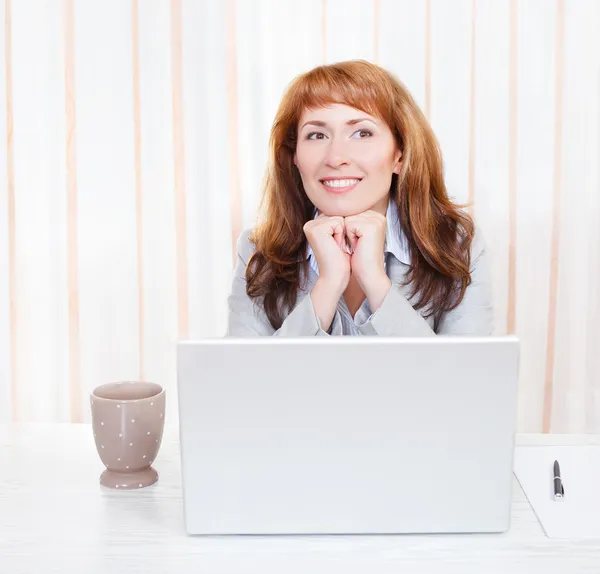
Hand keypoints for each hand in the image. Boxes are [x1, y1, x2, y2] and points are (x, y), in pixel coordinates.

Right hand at [303, 215, 351, 331]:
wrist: (335, 277)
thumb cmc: (341, 261)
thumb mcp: (341, 237)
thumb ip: (340, 222)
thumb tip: (352, 207)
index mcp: (315, 224)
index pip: (338, 214)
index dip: (344, 228)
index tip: (339, 244)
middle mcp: (310, 224)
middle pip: (339, 213)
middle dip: (344, 230)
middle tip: (338, 247)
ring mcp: (311, 226)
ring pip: (340, 217)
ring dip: (344, 233)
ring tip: (337, 247)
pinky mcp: (317, 229)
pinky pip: (339, 221)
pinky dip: (342, 234)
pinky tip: (335, 246)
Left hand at [344, 210, 391, 309]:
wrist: (369, 275)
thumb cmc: (360, 258)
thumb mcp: (354, 235)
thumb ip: (349, 221)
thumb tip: (330, 210)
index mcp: (375, 216)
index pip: (349, 212)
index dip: (346, 229)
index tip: (355, 242)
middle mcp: (377, 216)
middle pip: (347, 214)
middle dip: (346, 231)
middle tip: (356, 245)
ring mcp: (376, 220)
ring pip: (347, 219)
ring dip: (347, 235)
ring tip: (357, 246)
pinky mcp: (371, 227)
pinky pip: (348, 225)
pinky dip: (349, 238)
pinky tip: (358, 247)